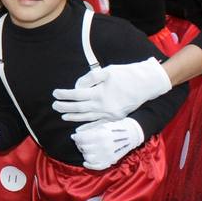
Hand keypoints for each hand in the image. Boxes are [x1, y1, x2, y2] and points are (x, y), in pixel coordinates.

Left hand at [51, 58, 171, 122]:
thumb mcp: (107, 71)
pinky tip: (79, 129)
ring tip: (63, 115)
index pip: (77, 95)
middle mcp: (103, 105)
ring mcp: (110, 114)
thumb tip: (77, 87)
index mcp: (100, 92)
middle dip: (65, 106)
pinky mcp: (116, 118)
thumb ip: (90, 79)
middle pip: (79, 108)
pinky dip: (88, 127)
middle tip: (54, 105)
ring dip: (73, 116)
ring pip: (87, 117)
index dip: (65, 94)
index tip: (55, 93)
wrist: (147, 84)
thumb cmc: (126, 74)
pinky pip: (98, 125)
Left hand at [71, 118, 144, 170]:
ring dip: (85, 153)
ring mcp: (108, 155)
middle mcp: (104, 146)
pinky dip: (90, 165)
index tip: (75, 136)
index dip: (76, 137)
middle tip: (81, 141)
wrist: (131, 134)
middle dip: (80, 144)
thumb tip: (76, 133)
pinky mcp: (111, 161)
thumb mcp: (102, 124)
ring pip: (88, 157)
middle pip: (83, 148)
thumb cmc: (115, 127)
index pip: (82, 138)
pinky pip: (97, 166)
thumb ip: (88, 128)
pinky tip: (86, 161)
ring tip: (87, 149)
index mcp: (101, 135)